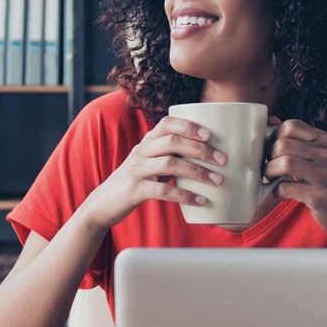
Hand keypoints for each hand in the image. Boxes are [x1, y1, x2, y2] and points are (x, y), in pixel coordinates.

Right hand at [79, 116, 227, 230]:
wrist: (103, 203)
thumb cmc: (135, 182)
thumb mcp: (148, 163)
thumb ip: (169, 155)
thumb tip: (207, 156)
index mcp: (146, 142)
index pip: (166, 124)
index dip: (189, 126)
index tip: (211, 134)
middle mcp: (141, 152)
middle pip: (172, 142)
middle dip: (201, 149)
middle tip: (223, 160)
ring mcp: (137, 170)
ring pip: (170, 164)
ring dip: (197, 172)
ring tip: (217, 180)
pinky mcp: (135, 190)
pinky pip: (163, 190)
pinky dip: (185, 195)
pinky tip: (201, 201)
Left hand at [263, 117, 326, 239]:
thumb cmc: (326, 182)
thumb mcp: (316, 156)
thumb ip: (295, 140)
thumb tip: (271, 120)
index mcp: (323, 140)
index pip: (291, 126)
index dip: (274, 137)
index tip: (273, 150)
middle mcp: (326, 154)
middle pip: (283, 144)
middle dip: (269, 157)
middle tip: (269, 167)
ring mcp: (324, 175)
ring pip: (284, 163)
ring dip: (270, 172)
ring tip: (272, 178)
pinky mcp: (319, 195)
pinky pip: (286, 188)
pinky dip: (277, 192)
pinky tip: (281, 193)